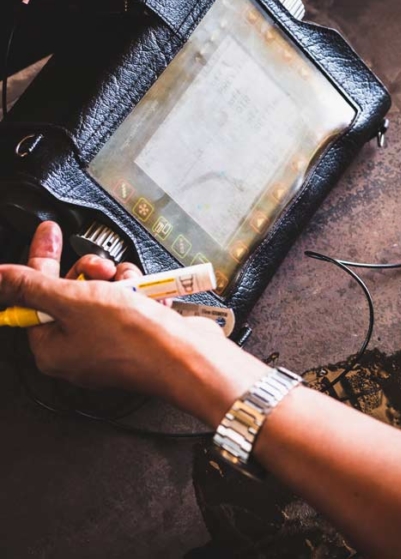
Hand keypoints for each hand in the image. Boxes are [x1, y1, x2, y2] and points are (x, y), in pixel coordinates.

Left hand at [4, 222, 264, 425]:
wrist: (189, 358)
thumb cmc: (135, 340)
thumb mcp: (74, 300)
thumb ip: (32, 284)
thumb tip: (1, 277)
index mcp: (52, 348)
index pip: (35, 296)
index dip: (43, 261)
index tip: (50, 233)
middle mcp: (79, 351)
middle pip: (70, 294)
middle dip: (89, 273)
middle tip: (102, 268)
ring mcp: (111, 346)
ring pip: (104, 297)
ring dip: (118, 281)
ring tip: (131, 284)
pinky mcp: (138, 339)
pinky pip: (130, 307)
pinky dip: (139, 294)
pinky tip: (149, 294)